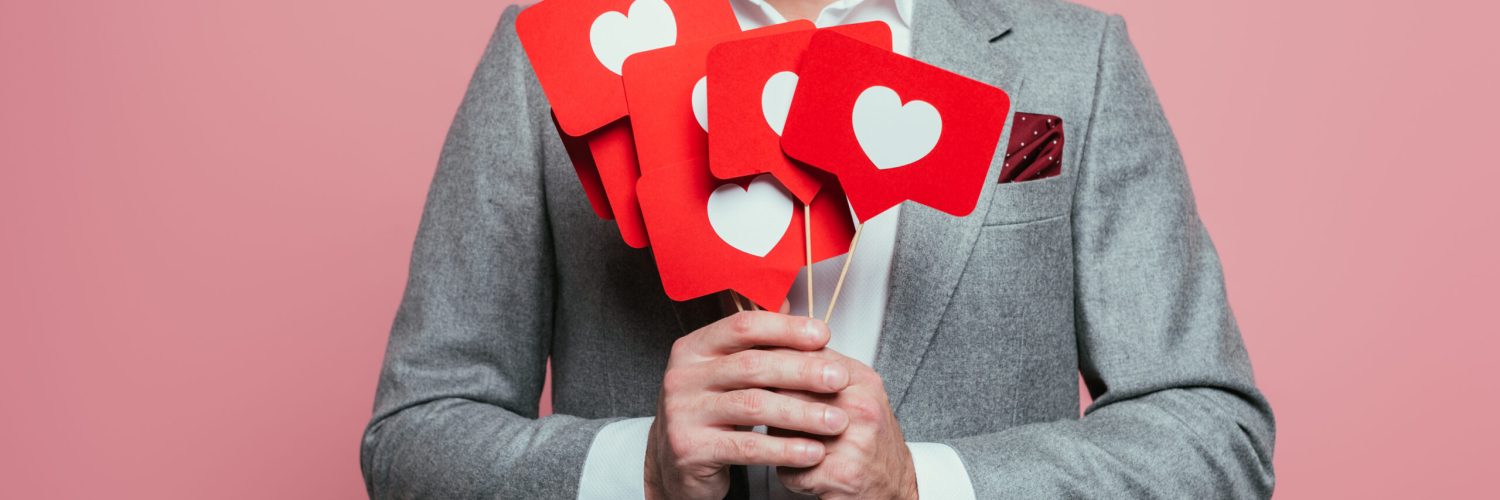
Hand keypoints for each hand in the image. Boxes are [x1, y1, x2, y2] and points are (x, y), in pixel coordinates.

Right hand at [645, 311, 852, 499]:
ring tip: (836, 420)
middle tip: (839, 380)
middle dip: (803, 371)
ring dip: (802, 413)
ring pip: (753, 406)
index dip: (787, 329)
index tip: (823, 335)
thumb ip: (756, 342)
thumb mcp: (725, 371)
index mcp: (695, 347)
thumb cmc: (710, 411)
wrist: (676, 462)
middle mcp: (684, 375)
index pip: (743, 326)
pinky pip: (747, 447)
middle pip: (752, 365)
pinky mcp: (690, 449)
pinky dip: (785, 449)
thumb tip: (791, 304)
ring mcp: (683, 412)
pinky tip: (812, 451)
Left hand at [775, 349, 918, 499]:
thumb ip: (820, 371)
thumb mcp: (854, 394)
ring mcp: (853, 440)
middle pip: (786, 392)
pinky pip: (791, 469)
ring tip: (792, 446)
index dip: (771, 364)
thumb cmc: (869, 440)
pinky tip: (805, 471)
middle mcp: (860, 406)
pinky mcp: (842, 474)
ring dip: (776, 441)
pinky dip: (790, 474)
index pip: (803, 358)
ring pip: (782, 431)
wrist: (896, 486)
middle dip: (769, 406)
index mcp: (860, 380)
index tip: (753, 369)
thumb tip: (772, 350)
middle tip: (770, 417)